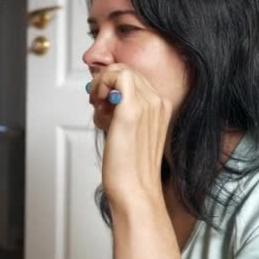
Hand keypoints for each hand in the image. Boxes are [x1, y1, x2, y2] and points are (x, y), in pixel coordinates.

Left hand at [88, 64, 171, 205]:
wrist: (134, 188)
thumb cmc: (128, 165)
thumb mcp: (128, 129)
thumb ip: (121, 110)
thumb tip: (105, 94)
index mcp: (162, 106)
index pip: (134, 77)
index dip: (112, 84)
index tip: (101, 101)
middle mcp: (158, 102)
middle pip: (126, 70)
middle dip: (105, 82)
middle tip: (96, 103)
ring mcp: (148, 104)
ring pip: (120, 70)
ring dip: (101, 84)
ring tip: (98, 108)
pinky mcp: (131, 110)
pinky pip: (116, 75)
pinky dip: (100, 84)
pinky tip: (98, 104)